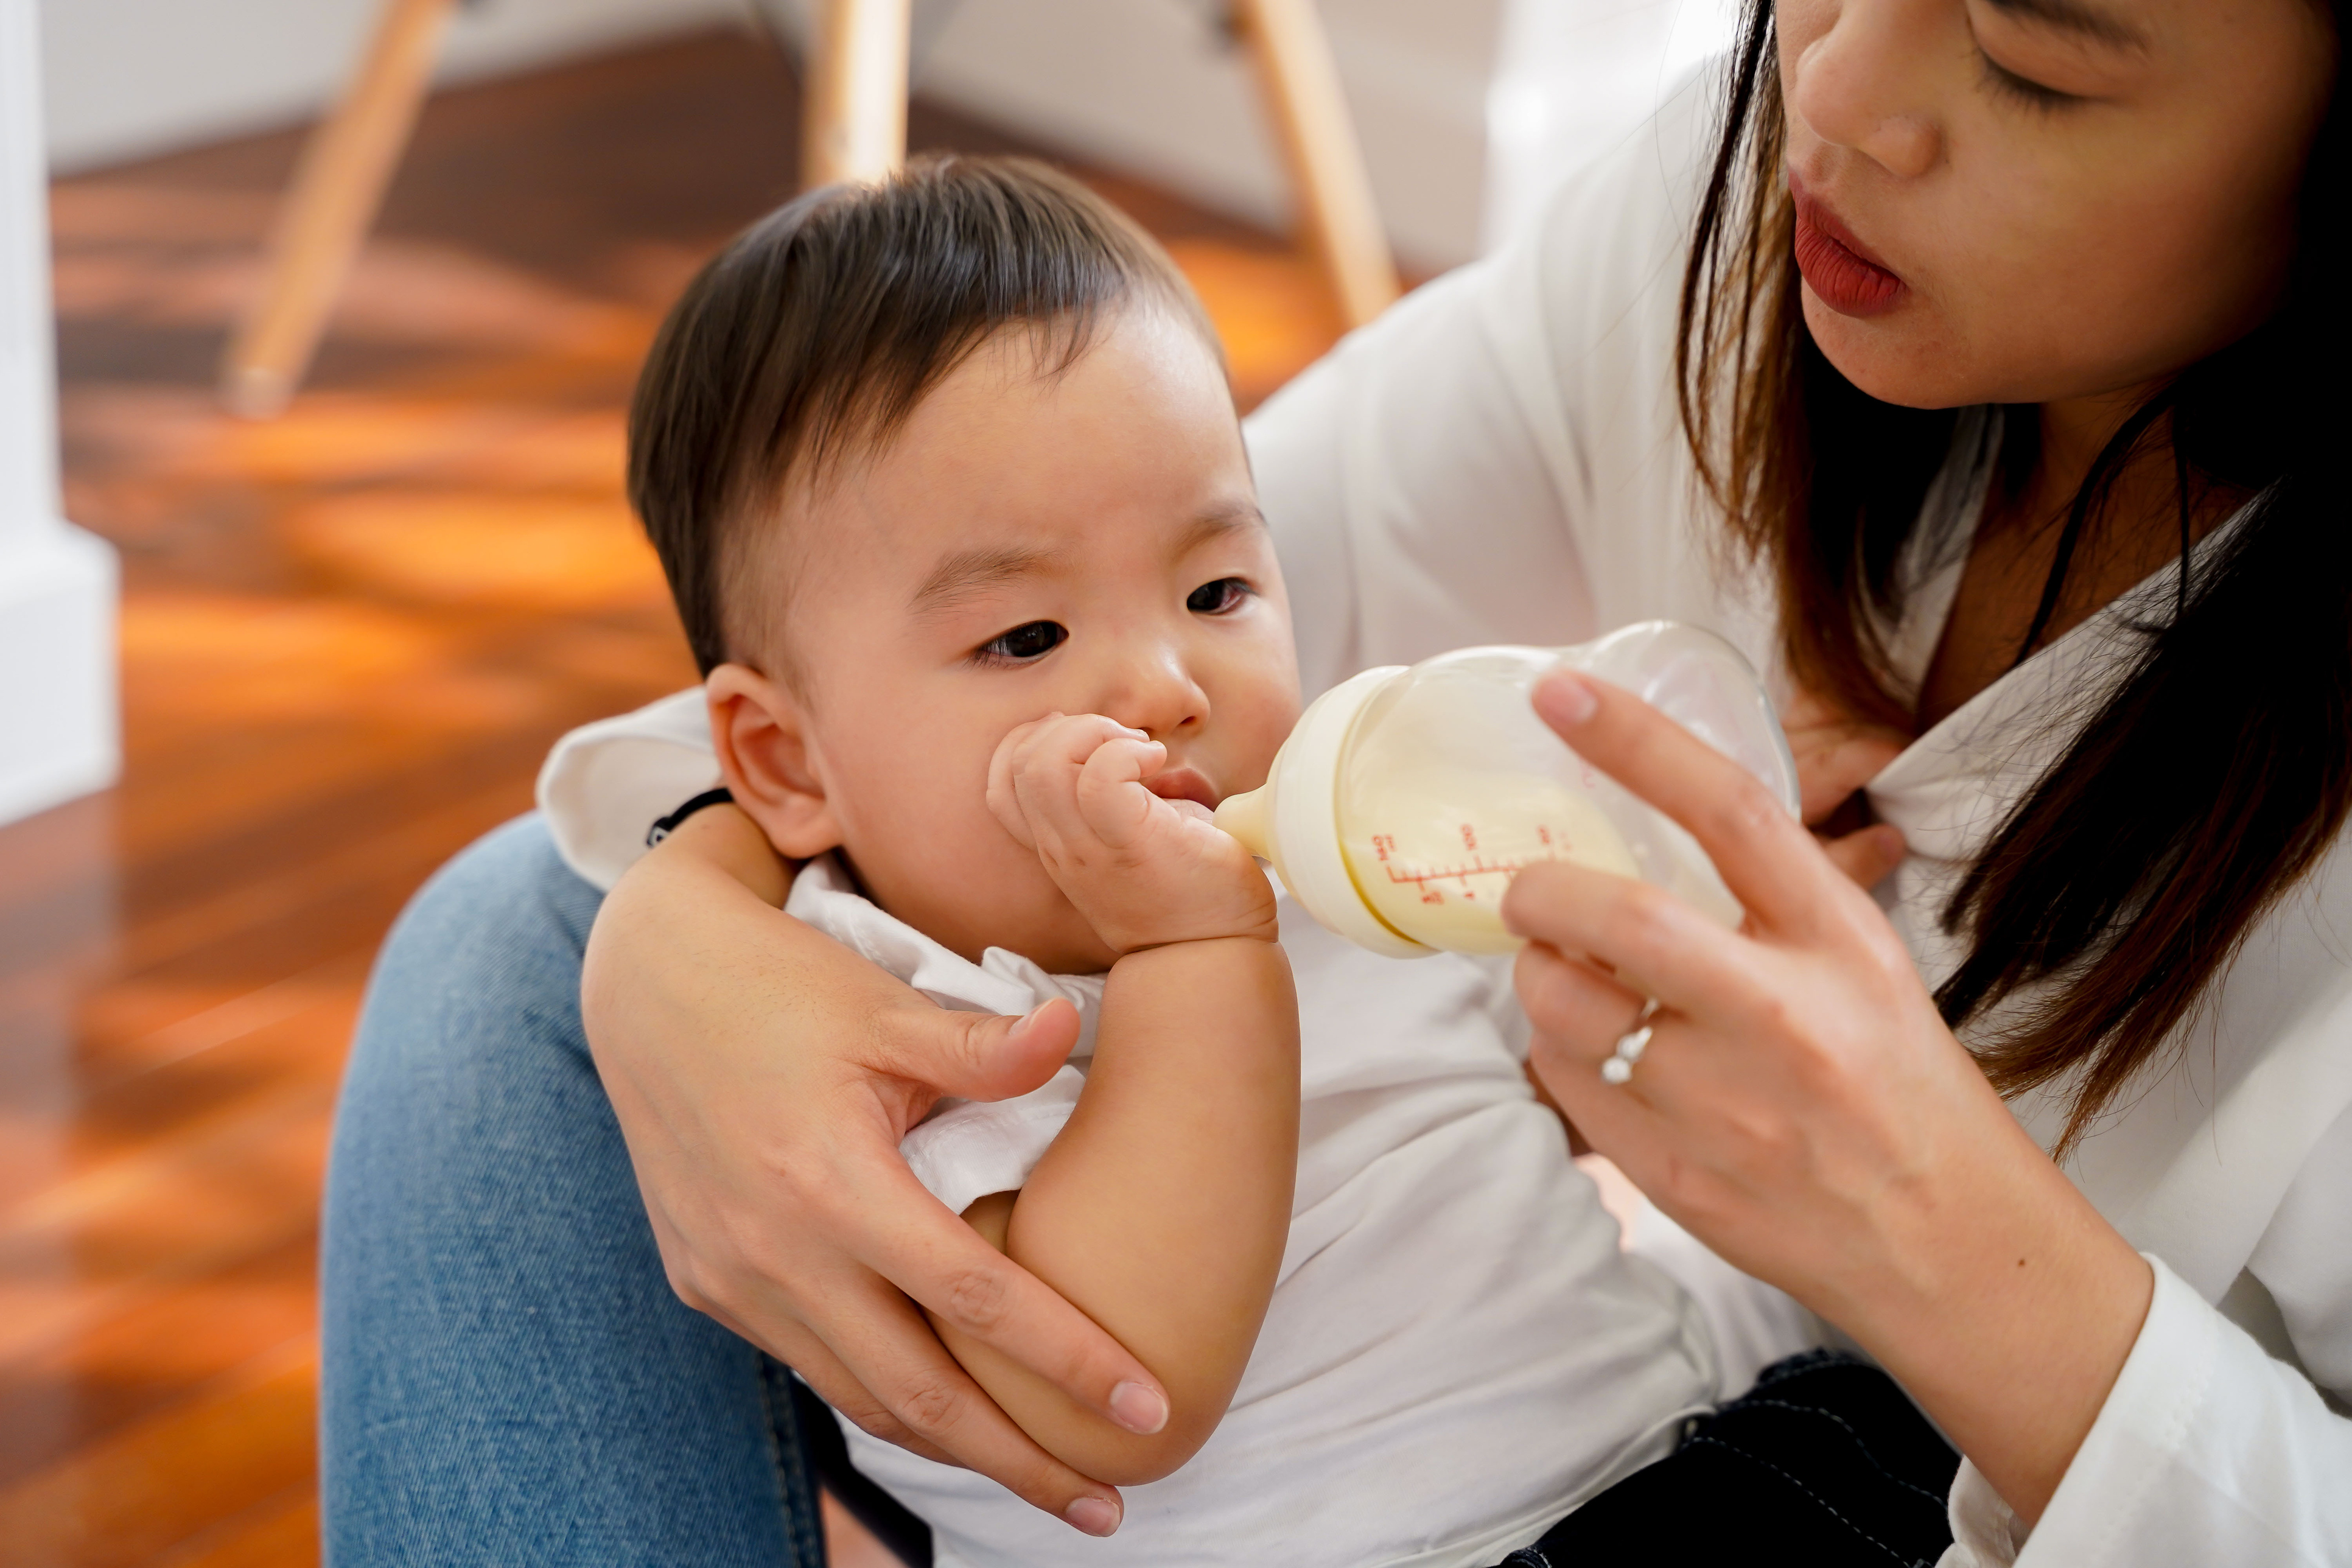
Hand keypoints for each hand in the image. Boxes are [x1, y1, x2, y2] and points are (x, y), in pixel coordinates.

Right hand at [580, 804, 1170, 1536]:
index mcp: (828, 1182)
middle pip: (917, 1394)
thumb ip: (982, 1044)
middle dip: (1017, 1462)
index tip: (1147, 1410)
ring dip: (953, 1448)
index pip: (973, 1300)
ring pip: (859, 1398)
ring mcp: (732, 1279)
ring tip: (1042, 1480)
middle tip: (1106, 1509)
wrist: (647, 983)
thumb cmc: (783, 986)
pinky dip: (883, 1398)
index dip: (1068, 1362)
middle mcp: (774, 1251)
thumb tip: (1075, 1029)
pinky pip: (812, 1364)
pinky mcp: (707, 1285)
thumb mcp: (883, 1006)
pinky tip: (945, 1412)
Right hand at [987, 714, 1278, 953]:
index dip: (1034, 742)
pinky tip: (1157, 763)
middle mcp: (1062, 848)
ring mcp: (1088, 849)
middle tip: (1125, 741)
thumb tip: (1136, 749)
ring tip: (1138, 750)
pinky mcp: (1128, 843)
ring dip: (1094, 734)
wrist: (1214, 954)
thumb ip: (1115, 803)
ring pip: (1046, 764)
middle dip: (1072, 726)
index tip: (1091, 743)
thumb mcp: (1132, 843)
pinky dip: (1127, 753)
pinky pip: (1100, 778)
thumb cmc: (1188, 895)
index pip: (1002, 782)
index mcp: (1058, 844)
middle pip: (1022, 761)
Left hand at [1504, 671, 2150, 1523]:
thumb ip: (1775, 900)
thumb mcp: (1868, 967)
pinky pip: (1564, 1088)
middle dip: (1544, 892)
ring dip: (1539, 978)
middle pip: (1622, 919)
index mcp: (1840, 944)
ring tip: (1565, 975)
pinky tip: (1590, 1051)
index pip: (1730, 811)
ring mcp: (1725, 1107)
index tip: (1562, 692)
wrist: (1950, 1248)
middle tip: (1528, 889)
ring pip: (1566, 1010)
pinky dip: (1555, 1054)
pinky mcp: (1675, 1177)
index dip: (1636, 739)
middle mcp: (1782, 1019)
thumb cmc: (1903, 1090)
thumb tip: (1668, 817)